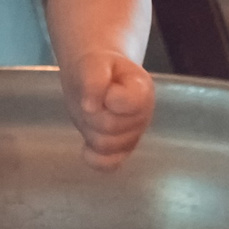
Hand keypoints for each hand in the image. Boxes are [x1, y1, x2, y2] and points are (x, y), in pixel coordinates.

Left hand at [64, 50, 154, 170]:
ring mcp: (134, 135)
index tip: (101, 88)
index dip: (107, 98)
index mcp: (142, 90)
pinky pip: (109, 164)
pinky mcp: (121, 150)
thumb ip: (94, 80)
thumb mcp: (93, 63)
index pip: (130, 103)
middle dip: (92, 113)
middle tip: (90, 99)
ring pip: (105, 146)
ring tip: (91, 113)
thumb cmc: (97, 67)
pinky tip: (86, 147)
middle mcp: (143, 115)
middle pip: (111, 127)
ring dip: (90, 130)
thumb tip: (90, 107)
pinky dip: (95, 159)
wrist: (96, 74)